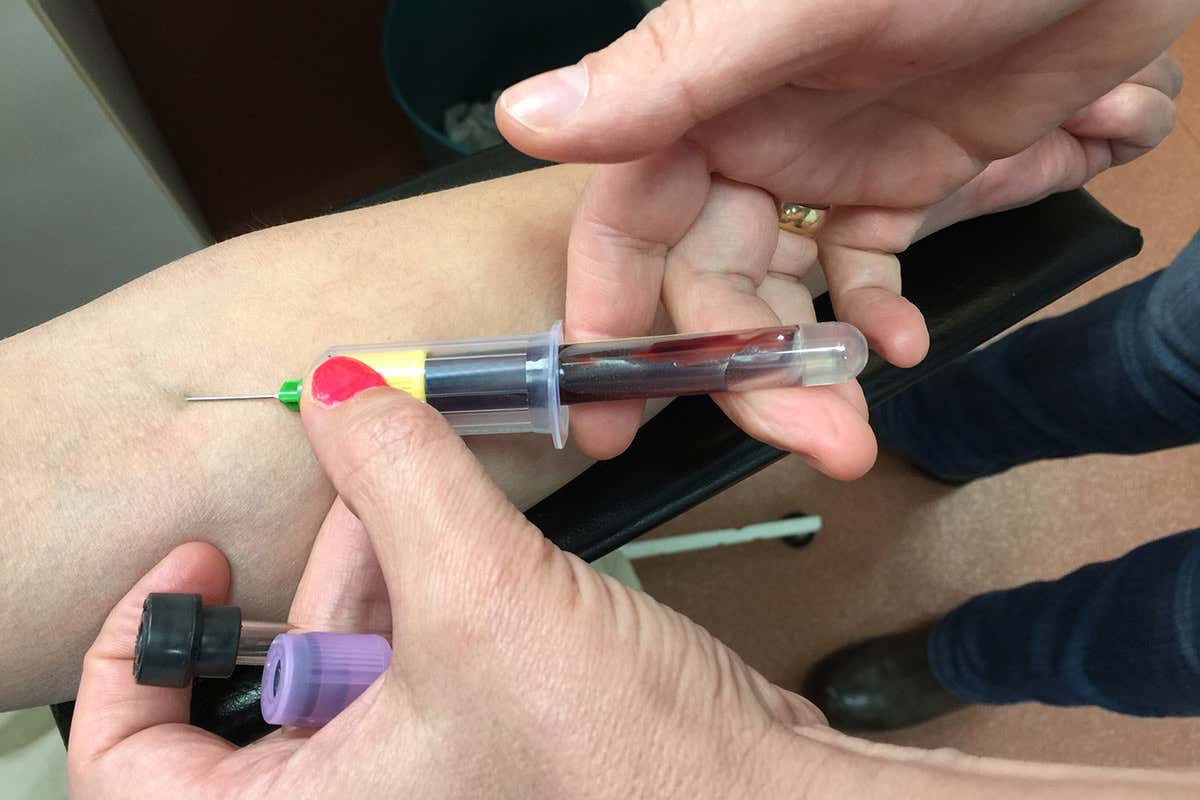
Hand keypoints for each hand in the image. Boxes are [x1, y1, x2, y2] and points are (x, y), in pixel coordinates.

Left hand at [67, 367, 825, 796]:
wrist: (756, 793)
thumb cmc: (629, 768)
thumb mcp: (484, 599)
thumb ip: (400, 478)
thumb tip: (339, 391)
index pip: (134, 766)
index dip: (140, 653)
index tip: (189, 570)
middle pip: (271, 674)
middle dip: (324, 565)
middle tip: (366, 483)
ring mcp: (421, 777)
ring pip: (355, 655)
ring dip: (390, 561)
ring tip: (437, 497)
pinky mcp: (476, 744)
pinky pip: (418, 656)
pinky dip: (436, 588)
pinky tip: (476, 543)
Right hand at [496, 0, 1190, 463]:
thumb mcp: (807, 7)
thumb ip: (673, 73)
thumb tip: (523, 119)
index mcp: (704, 96)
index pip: (627, 224)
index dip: (608, 319)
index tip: (605, 424)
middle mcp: (749, 139)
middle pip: (711, 284)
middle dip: (748, 375)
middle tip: (816, 444)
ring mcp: (827, 168)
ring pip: (784, 296)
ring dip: (810, 370)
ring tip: (853, 433)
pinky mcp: (903, 183)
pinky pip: (865, 273)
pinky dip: (877, 319)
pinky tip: (903, 346)